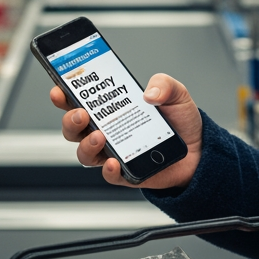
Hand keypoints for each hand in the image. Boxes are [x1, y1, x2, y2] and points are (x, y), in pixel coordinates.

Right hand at [51, 73, 202, 189]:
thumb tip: (150, 92)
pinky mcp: (126, 173)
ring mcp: (114, 152)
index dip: (64, 94)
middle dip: (70, 119)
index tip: (59, 89)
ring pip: (84, 152)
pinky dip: (108, 170)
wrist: (199, 150)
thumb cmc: (180, 122)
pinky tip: (115, 162)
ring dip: (86, 144)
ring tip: (99, 136)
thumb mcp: (176, 94)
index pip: (80, 100)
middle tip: (81, 113)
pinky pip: (109, 174)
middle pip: (74, 127)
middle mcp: (107, 130)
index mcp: (112, 108)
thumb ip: (164, 84)